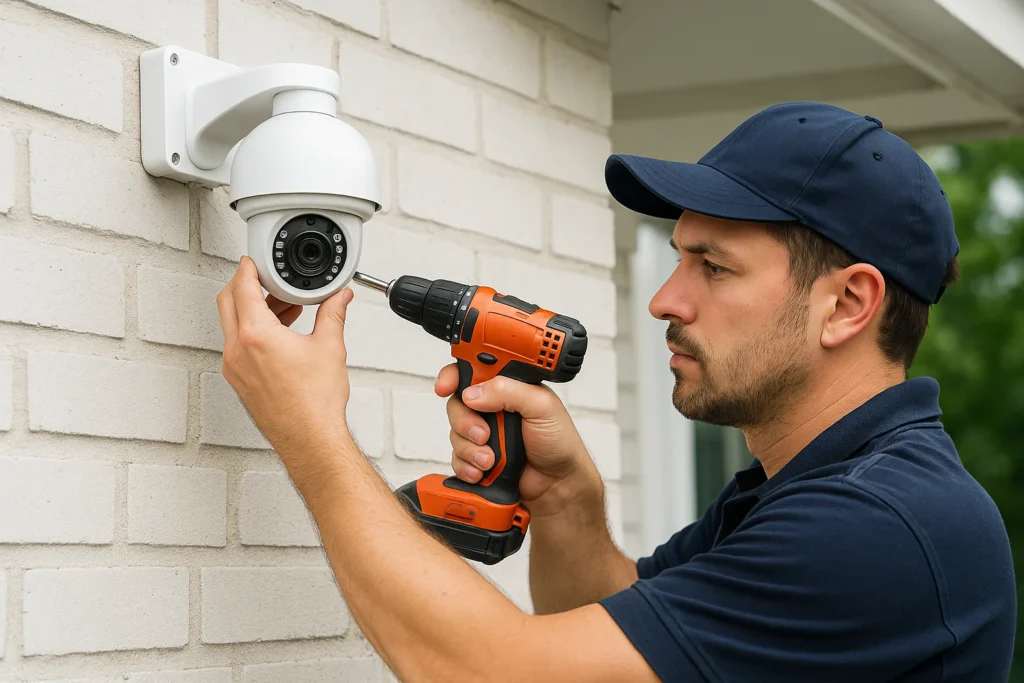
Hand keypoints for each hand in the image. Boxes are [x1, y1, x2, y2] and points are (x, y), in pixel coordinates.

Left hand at [216, 256, 354, 482]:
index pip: (241, 287)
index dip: (247, 268)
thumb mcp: (329, 347)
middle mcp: (237, 350)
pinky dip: (252, 331)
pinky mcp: (239, 381)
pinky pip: (237, 345)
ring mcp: (234, 368)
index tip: (254, 262)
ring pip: (231, 325)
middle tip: (264, 280)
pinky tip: (278, 334)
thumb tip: (340, 298)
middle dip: (243, 285)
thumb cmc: (315, 403)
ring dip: (250, 310)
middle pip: (227, 302)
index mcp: (256, 335)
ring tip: (282, 308)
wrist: (309, 438)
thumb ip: (333, 314)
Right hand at [434, 365, 598, 517]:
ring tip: (491, 459)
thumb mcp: (542, 406)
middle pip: (457, 403)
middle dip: (465, 421)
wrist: (558, 484)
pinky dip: (466, 466)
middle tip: (484, 435)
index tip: (446, 387)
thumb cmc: (559, 442)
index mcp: (507, 386)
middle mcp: (492, 407)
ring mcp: (483, 432)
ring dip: (469, 449)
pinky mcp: (476, 457)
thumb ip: (508, 391)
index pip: (473, 370)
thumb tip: (473, 393)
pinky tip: (482, 471)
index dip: (454, 376)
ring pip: (455, 433)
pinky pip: (456, 458)